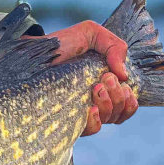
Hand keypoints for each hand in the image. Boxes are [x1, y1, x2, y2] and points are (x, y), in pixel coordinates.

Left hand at [43, 20, 137, 135]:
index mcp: (105, 85)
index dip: (129, 98)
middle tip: (103, 80)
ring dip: (109, 105)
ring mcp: (80, 111)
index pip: (127, 103)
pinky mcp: (66, 119)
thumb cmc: (61, 44)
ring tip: (95, 88)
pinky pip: (90, 130)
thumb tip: (124, 75)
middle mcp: (94, 100)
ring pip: (108, 120)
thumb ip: (115, 46)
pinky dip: (96, 121)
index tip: (117, 79)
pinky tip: (90, 109)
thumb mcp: (90, 34)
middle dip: (118, 96)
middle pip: (120, 112)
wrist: (34, 53)